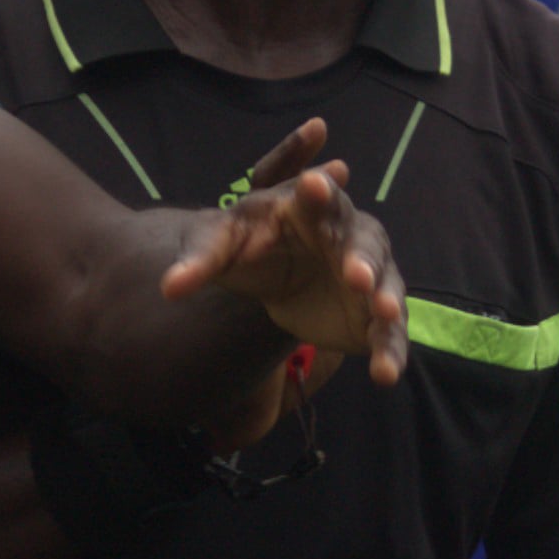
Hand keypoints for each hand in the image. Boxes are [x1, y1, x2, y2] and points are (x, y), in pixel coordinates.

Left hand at [162, 121, 407, 394]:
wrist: (272, 280)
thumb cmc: (248, 248)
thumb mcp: (218, 246)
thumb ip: (198, 261)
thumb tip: (170, 289)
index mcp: (311, 208)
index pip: (317, 195)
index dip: (319, 193)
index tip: (314, 183)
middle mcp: (351, 237)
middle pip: (364, 243)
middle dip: (362, 258)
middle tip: (356, 276)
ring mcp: (369, 277)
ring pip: (385, 286)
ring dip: (386, 300)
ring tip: (382, 314)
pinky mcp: (373, 317)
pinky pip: (387, 334)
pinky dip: (389, 351)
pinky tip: (385, 375)